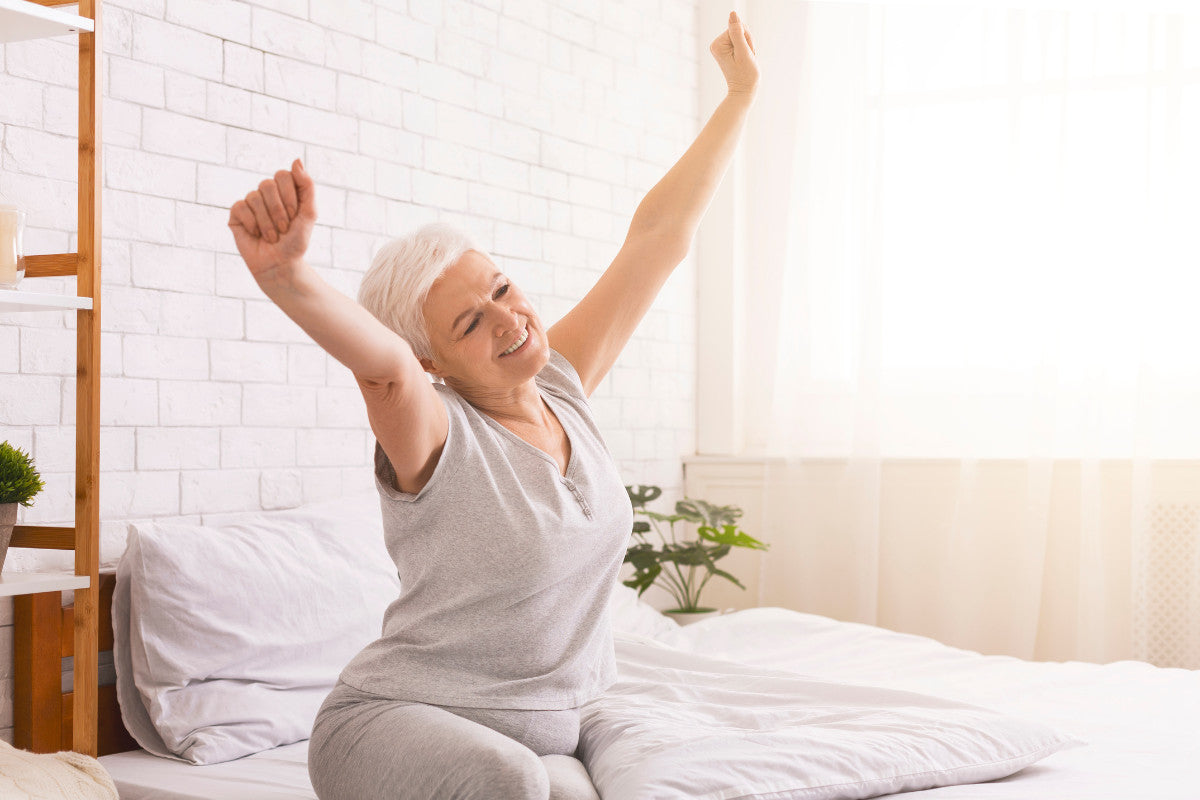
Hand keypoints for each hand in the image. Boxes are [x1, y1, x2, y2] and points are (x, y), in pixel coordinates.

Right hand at [228, 159, 316, 281]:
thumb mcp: (309, 214)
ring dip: (267, 223)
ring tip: (272, 237)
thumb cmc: (295, 241)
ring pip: (254, 197)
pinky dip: (252, 224)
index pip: (283, 175)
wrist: (280, 265)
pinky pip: (240, 207)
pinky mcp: (237, 213)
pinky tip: (256, 234)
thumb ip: (307, 186)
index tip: (294, 215)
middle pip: (267, 184)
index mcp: (285, 190)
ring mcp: (251, 202)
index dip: (288, 196)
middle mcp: (267, 193)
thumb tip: (296, 160)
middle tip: (284, 229)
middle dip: (278, 210)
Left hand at [709, 11, 757, 97]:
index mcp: (717, 44)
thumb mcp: (744, 52)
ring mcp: (721, 46)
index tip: (746, 55)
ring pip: (742, 34)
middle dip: (748, 42)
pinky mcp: (726, 48)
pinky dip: (747, 48)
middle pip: (739, 29)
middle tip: (747, 58)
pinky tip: (744, 58)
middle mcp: (716, 44)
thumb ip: (737, 32)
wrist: (745, 90)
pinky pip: (741, 39)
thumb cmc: (746, 74)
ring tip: (746, 60)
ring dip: (748, 46)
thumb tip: (732, 14)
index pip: (738, 28)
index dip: (747, 39)